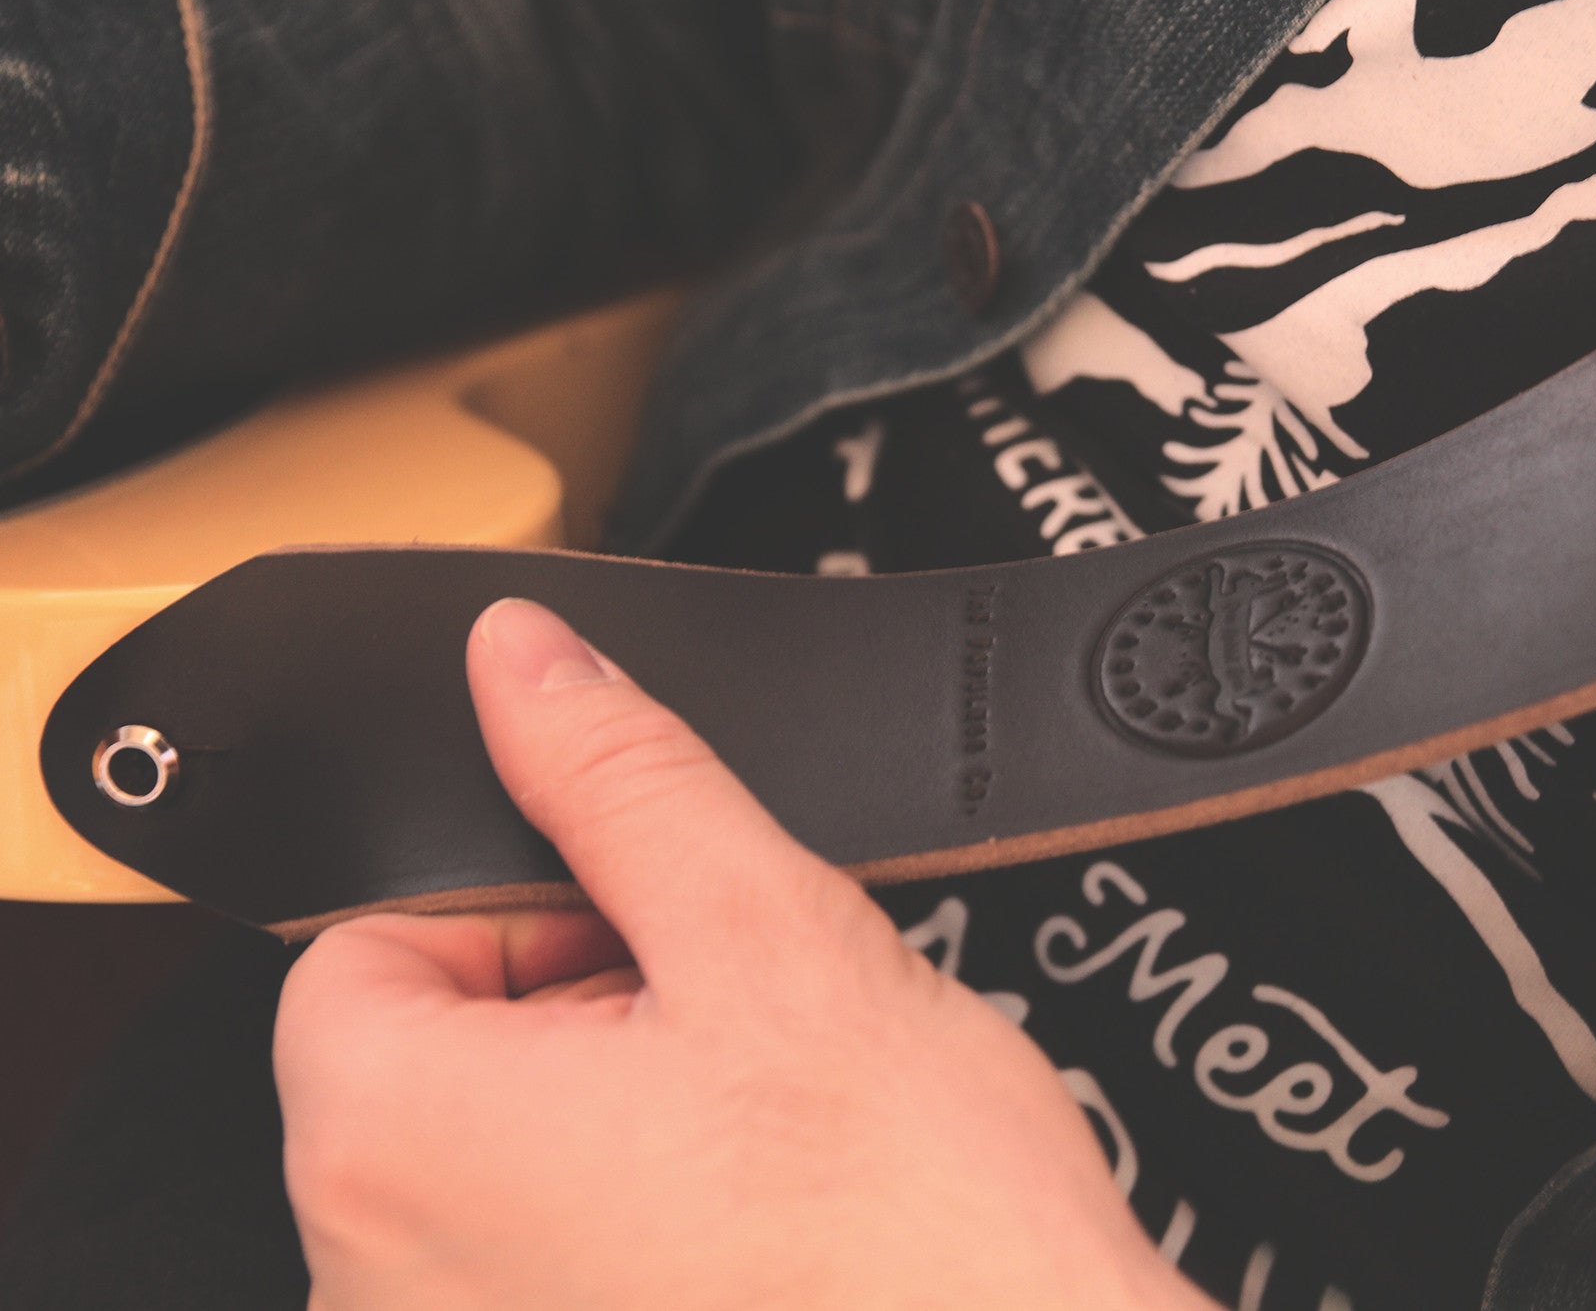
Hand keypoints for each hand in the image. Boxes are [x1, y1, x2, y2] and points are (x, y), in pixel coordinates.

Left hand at [273, 598, 1213, 1310]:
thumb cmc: (918, 1228)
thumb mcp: (769, 932)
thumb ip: (618, 775)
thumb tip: (524, 662)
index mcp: (393, 1146)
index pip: (361, 948)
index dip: (521, 908)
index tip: (644, 933)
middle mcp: (381, 1283)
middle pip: (428, 1064)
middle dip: (571, 1010)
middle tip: (726, 1028)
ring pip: (492, 1172)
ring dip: (608, 1120)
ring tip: (758, 1131)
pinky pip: (539, 1268)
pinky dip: (627, 1226)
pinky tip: (754, 1221)